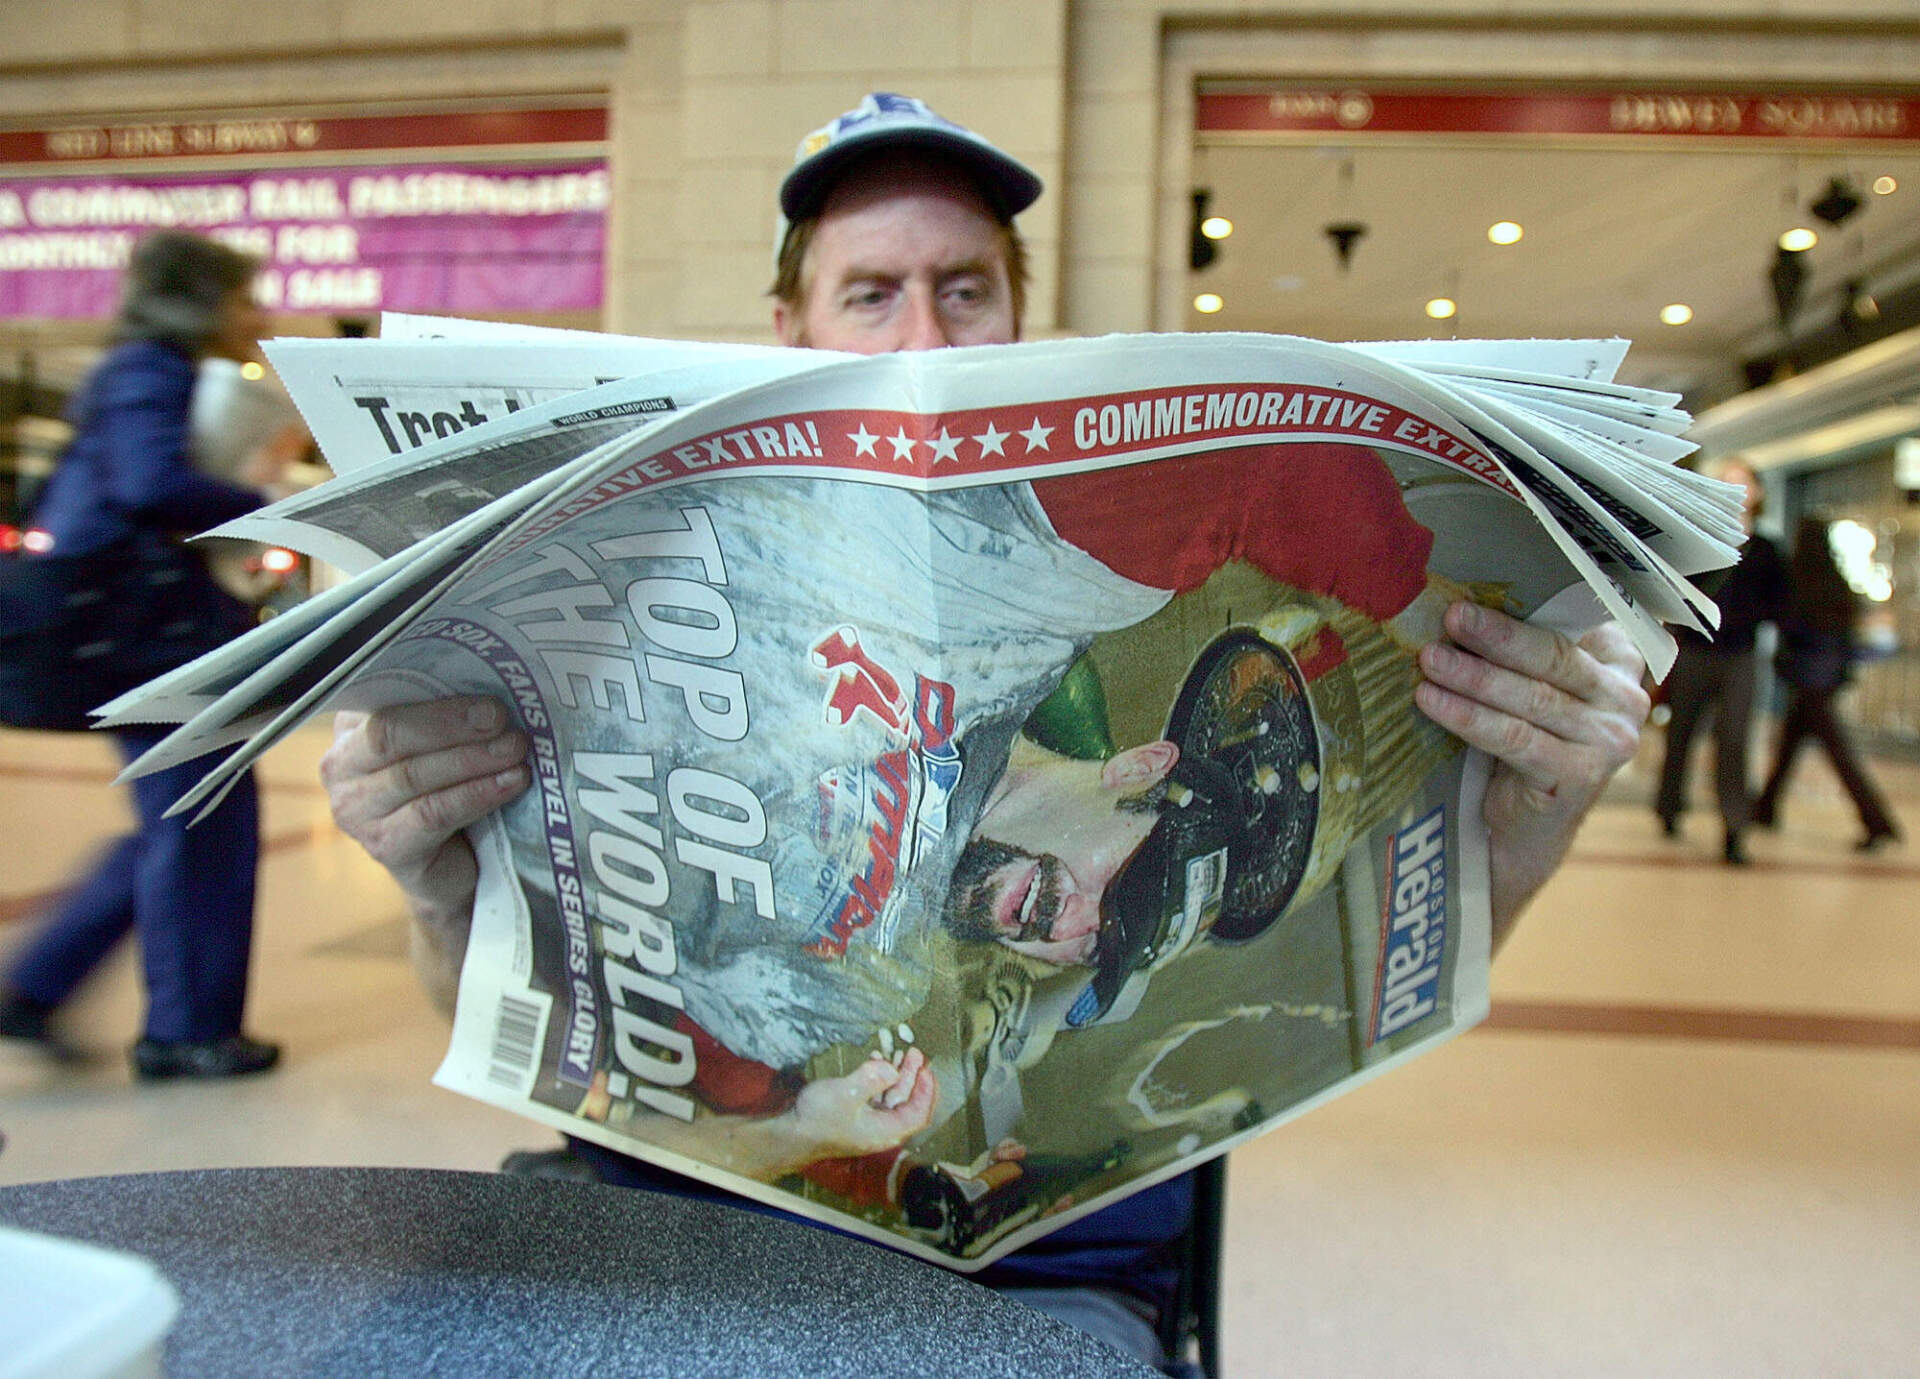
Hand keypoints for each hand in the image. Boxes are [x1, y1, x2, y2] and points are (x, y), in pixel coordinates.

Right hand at [319, 695, 531, 992]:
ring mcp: (355, 810)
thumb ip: (448, 715)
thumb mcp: (443, 744)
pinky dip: (476, 795)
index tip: (491, 697)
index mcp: (351, 728)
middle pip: (392, 735)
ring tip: (516, 751)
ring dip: (472, 759)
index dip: (438, 699)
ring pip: (414, 775)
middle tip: (505, 721)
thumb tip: (494, 691)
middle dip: (454, 725)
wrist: (450, 864)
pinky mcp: (384, 846)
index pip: (384, 702)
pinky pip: (432, 813)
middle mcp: (340, 767)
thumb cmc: (448, 787)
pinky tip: (511, 784)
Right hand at [786, 1048, 937, 1158]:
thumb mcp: (846, 1093)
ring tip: (899, 1053)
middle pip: (907, 1103)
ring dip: (896, 1075)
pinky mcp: (857, 1117)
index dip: (926, 1090)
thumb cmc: (818, 1118)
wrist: (791, 1134)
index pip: (919, 1113)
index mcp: (886, 1131)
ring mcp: (869, 1123)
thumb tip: (892, 1068)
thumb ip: (872, 1079)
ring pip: (892, 1098)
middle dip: (912, 1077)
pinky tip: (874, 1062)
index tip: (926, 1068)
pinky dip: (879, 1080)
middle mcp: (881, 1130)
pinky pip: (876, 1097)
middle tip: (915, 1053)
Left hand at [1414, 602, 1648, 943]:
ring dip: (1475, 677)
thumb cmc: (1522, 740)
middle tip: (1450, 617)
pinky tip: (1432, 702)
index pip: (1570, 624)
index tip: (1472, 593)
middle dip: (1497, 636)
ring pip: (1533, 699)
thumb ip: (1518, 650)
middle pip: (1554, 658)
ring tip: (1429, 660)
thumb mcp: (1530, 686)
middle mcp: (1625, 698)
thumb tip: (1457, 600)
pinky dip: (1470, 719)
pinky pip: (1517, 739)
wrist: (1524, 825)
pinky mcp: (1581, 776)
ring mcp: (1609, 741)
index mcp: (1619, 660)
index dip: (1520, 610)